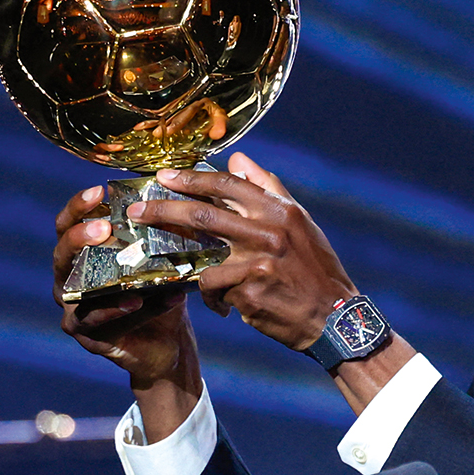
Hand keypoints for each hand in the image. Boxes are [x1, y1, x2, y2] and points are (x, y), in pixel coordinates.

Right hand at [54, 184, 202, 440]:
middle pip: (61, 253)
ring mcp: (73, 309)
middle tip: (103, 226)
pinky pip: (94, 321)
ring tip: (119, 264)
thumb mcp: (161, 262)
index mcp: (82, 255)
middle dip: (79, 236)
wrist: (168, 342)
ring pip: (73, 289)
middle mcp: (70, 280)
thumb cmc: (160, 294)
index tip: (100, 191)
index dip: (79, 206)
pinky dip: (115, 310)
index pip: (68, 224)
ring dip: (97, 275)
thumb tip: (176, 199)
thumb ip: (159, 236)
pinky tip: (135, 301)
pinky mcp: (85, 336)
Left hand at [134, 152, 414, 415]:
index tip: (164, 176)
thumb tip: (238, 157)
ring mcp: (257, 263)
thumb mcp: (299, 222)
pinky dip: (214, 299)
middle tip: (137, 213)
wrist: (336, 318)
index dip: (192, 178)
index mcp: (279, 210)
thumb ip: (267, 188)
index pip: (228, 184)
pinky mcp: (249, 292)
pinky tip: (223, 306)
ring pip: (203, 260)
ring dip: (189, 269)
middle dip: (164, 211)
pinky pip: (215, 291)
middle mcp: (268, 232)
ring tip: (187, 278)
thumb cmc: (315, 269)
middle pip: (203, 214)